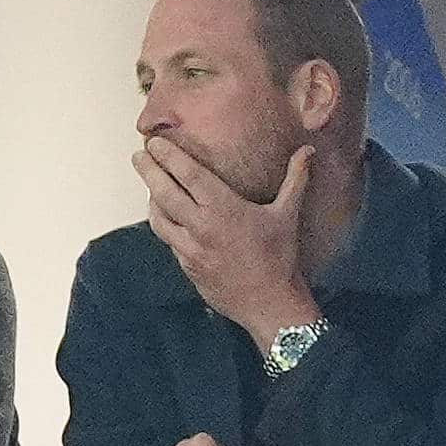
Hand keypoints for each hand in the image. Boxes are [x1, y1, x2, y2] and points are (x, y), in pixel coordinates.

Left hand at [134, 137, 319, 348]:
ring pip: (159, 218)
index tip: (154, 142)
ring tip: (149, 184)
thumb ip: (295, 178)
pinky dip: (163, 224)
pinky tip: (165, 217)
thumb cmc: (280, 257)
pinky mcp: (187, 266)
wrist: (269, 303)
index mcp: (223, 208)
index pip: (188, 175)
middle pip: (164, 193)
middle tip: (138, 155)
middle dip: (148, 171)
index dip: (168, 156)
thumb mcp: (287, 214)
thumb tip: (307, 150)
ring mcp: (190, 249)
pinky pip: (169, 240)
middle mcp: (201, 226)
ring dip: (151, 199)